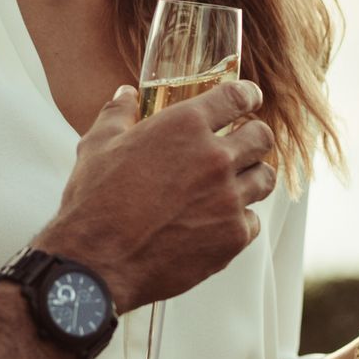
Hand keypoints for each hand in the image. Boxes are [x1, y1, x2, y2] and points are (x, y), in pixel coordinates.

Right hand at [38, 80, 275, 309]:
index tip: (249, 98)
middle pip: (262, 137)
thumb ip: (118, 114)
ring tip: (234, 184)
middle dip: (254, 137)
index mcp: (184, 126)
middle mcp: (215, 158)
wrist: (96, 263)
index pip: (237, 97)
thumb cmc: (93, 202)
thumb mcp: (97, 146)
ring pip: (264, 179)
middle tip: (243, 144)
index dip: (247, 95)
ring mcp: (228, 199)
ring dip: (251, 177)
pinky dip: (239, 219)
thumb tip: (125, 95)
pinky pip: (252, 221)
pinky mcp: (232, 237)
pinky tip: (217, 221)